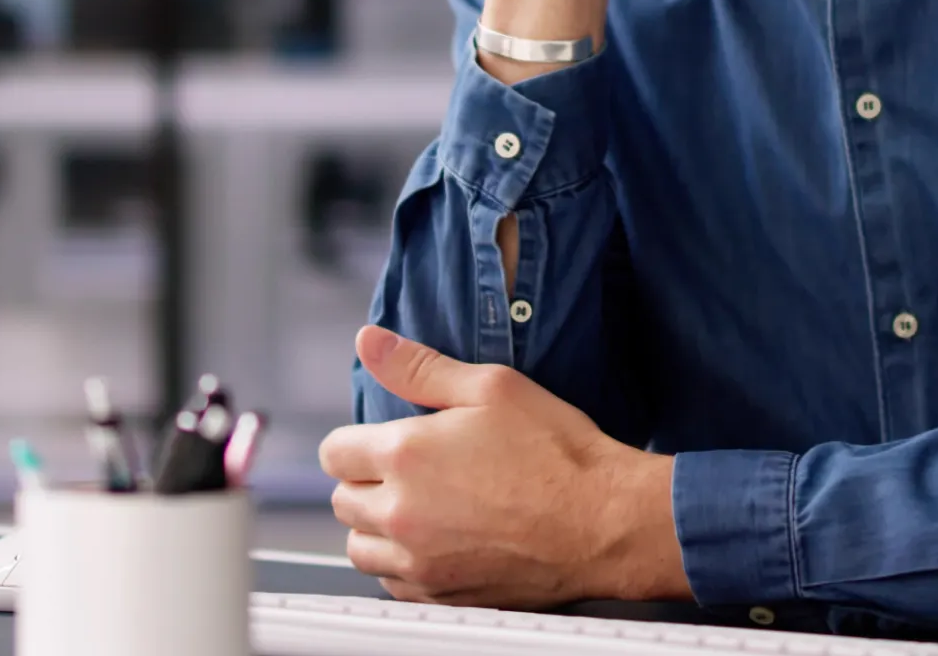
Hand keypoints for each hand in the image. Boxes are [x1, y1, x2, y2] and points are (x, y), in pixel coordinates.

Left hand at [319, 326, 688, 609]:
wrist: (603, 521)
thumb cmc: (554, 452)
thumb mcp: (488, 387)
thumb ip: (417, 366)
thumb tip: (369, 342)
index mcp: (406, 455)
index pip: (334, 453)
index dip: (352, 440)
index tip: (375, 438)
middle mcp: (404, 514)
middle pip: (342, 501)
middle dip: (361, 479)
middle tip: (400, 467)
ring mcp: (423, 562)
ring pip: (360, 549)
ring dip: (373, 526)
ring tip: (410, 504)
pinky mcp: (446, 595)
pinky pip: (393, 584)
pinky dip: (399, 563)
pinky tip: (430, 540)